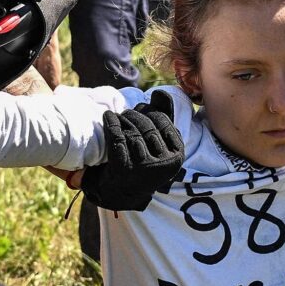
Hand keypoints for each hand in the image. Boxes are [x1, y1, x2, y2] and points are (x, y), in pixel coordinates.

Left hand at [83, 90, 185, 210]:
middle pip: (147, 126)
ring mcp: (143, 168)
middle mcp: (163, 164)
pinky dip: (111, 123)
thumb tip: (158, 93)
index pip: (163, 122)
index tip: (141, 110)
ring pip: (132, 132)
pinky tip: (108, 116)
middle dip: (135, 115)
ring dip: (123, 119)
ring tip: (119, 117)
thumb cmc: (144, 161)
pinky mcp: (124, 169)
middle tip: (127, 113)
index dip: (150, 112)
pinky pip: (117, 138)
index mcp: (177, 157)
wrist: (123, 192)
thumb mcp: (160, 144)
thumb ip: (162, 118)